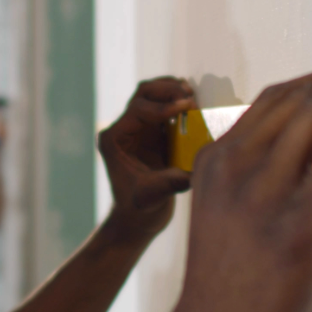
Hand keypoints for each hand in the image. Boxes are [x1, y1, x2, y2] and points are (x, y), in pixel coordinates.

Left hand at [97, 77, 198, 242]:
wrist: (136, 220)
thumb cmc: (138, 210)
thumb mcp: (153, 196)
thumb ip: (171, 182)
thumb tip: (197, 170)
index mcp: (114, 139)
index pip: (138, 109)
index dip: (163, 106)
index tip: (186, 107)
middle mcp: (123, 130)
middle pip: (143, 94)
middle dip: (167, 91)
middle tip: (190, 97)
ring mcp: (138, 130)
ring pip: (153, 96)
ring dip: (173, 92)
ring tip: (192, 96)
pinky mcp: (153, 135)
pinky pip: (165, 110)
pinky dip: (178, 104)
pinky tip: (194, 106)